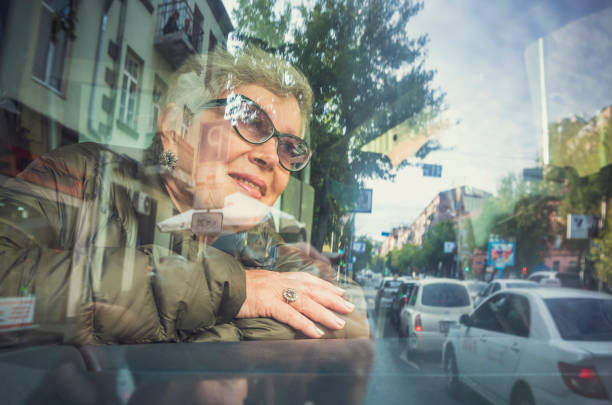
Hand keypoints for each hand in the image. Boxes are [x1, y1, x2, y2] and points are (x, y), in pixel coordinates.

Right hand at [236, 270, 354, 337]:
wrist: (223, 285)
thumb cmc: (239, 287)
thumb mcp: (261, 283)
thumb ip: (275, 288)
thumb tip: (286, 296)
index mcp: (281, 277)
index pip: (309, 280)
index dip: (326, 285)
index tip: (340, 291)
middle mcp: (282, 282)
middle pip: (313, 290)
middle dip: (333, 299)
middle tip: (349, 307)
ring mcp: (276, 293)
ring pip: (307, 303)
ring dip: (325, 314)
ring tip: (339, 323)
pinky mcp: (268, 304)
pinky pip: (290, 316)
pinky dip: (305, 324)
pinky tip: (316, 332)